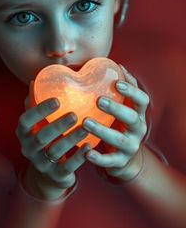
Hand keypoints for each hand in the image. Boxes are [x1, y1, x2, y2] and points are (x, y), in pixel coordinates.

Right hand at [16, 82, 90, 199]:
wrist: (49, 174)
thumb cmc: (45, 139)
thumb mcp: (38, 123)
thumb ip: (36, 103)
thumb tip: (34, 80)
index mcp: (23, 133)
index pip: (26, 120)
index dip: (39, 110)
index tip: (57, 100)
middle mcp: (28, 149)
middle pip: (41, 137)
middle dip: (57, 125)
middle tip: (74, 114)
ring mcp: (41, 164)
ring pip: (55, 151)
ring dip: (71, 139)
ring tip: (86, 128)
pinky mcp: (56, 175)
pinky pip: (67, 167)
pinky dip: (78, 157)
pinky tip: (89, 146)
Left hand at [82, 65, 149, 180]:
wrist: (124, 158)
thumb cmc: (119, 125)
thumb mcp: (124, 107)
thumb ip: (122, 89)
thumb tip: (118, 65)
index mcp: (138, 114)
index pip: (142, 100)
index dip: (132, 91)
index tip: (117, 83)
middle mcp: (138, 129)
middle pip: (132, 118)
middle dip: (116, 109)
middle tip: (99, 101)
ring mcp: (130, 146)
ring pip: (119, 139)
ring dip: (102, 130)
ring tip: (85, 122)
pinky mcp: (120, 162)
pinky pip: (110, 161)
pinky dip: (99, 158)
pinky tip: (87, 152)